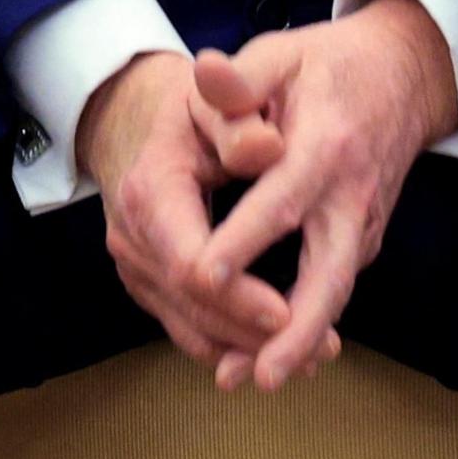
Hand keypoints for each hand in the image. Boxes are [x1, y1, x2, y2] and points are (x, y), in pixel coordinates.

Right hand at [80, 50, 295, 370]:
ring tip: (318, 355)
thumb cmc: (190, 115)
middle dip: (256, 333)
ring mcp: (135, 267)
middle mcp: (132, 238)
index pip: (190, 264)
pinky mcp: (148, 285)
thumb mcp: (211, 102)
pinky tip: (279, 352)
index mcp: (150, 192)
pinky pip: (187, 330)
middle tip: (325, 349)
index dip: (239, 294)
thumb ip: (238, 119)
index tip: (290, 310)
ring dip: (252, 348)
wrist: (138, 125)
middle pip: (193, 307)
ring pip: (192, 328)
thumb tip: (267, 146)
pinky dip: (232, 347)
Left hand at [184, 0, 457, 390]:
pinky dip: (307, 325)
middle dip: (295, 327)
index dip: (244, 239)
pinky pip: (332, 287)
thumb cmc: (325, 65)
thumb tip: (205, 72)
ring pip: (335, 292)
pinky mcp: (360, 239)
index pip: (282, 198)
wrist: (402, 75)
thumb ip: (240, 80)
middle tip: (260, 374)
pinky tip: (269, 356)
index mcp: (326, 145)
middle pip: (329, 272)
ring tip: (256, 380)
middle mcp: (351, 194)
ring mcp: (362, 222)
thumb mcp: (279, 55)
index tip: (204, 274)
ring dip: (300, 341)